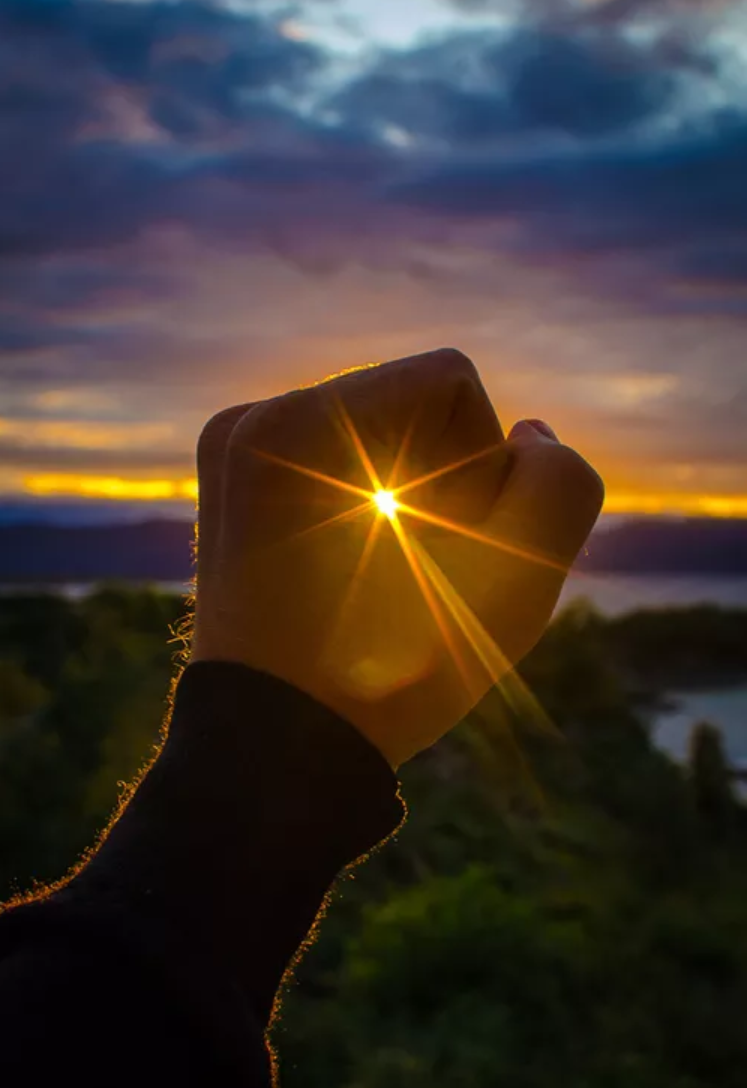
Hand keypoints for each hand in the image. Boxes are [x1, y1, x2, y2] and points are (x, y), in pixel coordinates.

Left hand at [191, 350, 603, 768]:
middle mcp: (253, 420)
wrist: (278, 754)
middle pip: (406, 404)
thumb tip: (526, 432)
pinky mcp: (228, 487)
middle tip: (410, 576)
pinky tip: (348, 570)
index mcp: (305, 423)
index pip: (450, 381)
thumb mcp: (519, 581)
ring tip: (378, 578)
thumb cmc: (398, 670)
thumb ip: (560, 483)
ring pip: (370, 432)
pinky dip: (359, 502)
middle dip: (440, 483)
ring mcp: (231, 452)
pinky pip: (328, 460)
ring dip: (404, 493)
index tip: (443, 553)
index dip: (482, 470)